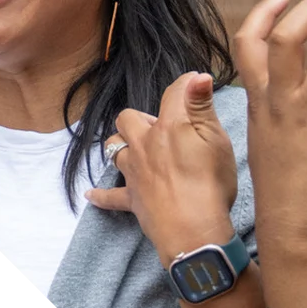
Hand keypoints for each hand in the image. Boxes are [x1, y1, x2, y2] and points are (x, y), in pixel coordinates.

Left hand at [84, 71, 239, 265]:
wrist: (194, 231)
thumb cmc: (210, 185)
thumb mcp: (216, 139)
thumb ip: (202, 106)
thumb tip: (197, 76)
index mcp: (169, 127)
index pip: (173, 94)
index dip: (186, 84)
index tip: (195, 83)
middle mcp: (144, 145)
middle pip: (128, 118)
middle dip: (140, 118)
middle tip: (160, 126)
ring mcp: (134, 172)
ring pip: (114, 149)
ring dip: (121, 145)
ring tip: (133, 148)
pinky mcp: (132, 199)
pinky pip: (109, 196)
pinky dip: (100, 195)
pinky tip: (90, 195)